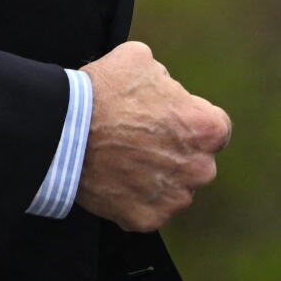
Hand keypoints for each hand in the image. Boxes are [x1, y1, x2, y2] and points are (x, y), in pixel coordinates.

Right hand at [75, 41, 230, 232]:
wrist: (64, 130)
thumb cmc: (104, 92)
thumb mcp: (143, 60)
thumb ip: (166, 79)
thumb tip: (164, 90)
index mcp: (207, 129)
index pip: (216, 130)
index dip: (191, 124)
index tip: (170, 123)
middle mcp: (200, 168)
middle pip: (197, 162)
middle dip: (178, 154)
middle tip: (145, 143)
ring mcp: (173, 198)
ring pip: (175, 190)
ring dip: (159, 179)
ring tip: (128, 163)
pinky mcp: (146, 219)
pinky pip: (149, 210)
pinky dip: (136, 201)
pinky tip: (117, 182)